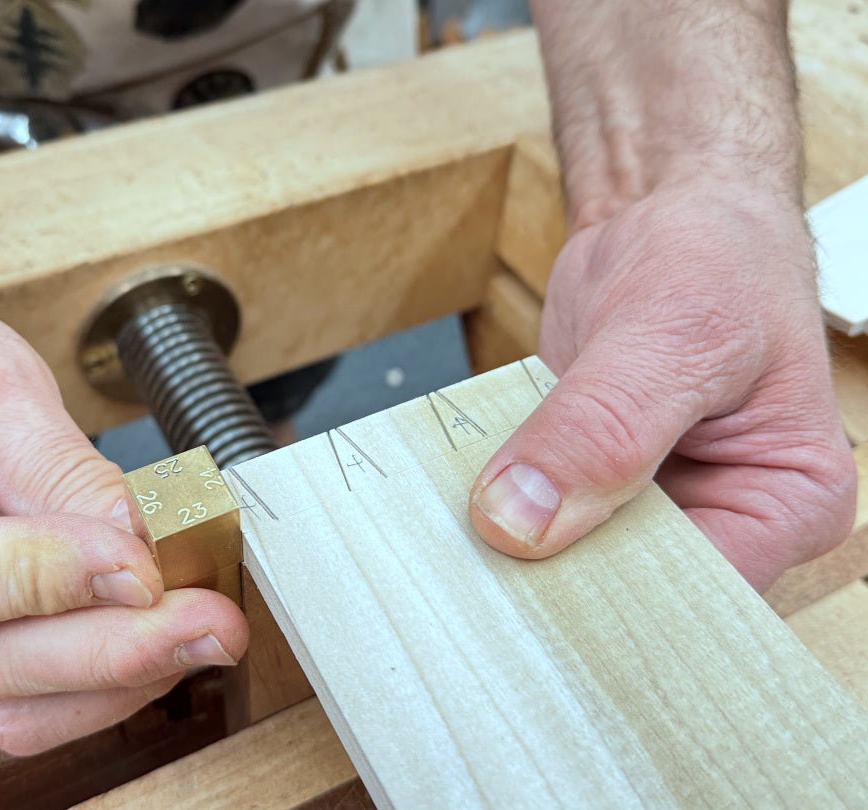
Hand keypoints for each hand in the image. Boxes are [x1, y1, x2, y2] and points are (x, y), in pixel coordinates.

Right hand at [0, 290, 247, 754]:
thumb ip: (53, 463)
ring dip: (120, 680)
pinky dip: (99, 685)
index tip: (144, 567)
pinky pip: (19, 705)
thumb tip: (134, 538)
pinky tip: (160, 644)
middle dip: (114, 651)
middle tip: (213, 621)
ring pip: (9, 707)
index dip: (48, 583)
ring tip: (205, 633)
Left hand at [469, 179, 855, 590]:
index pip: (696, 597)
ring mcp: (651, 503)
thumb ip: (602, 426)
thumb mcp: (671, 332)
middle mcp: (722, 518)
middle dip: (555, 576)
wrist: (668, 217)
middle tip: (475, 564)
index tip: (525, 581)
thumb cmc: (715, 258)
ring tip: (461, 532)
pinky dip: (502, 501)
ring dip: (519, 541)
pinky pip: (541, 510)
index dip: (610, 597)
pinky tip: (462, 498)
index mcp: (784, 503)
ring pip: (575, 556)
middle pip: (630, 591)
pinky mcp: (593, 480)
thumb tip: (522, 520)